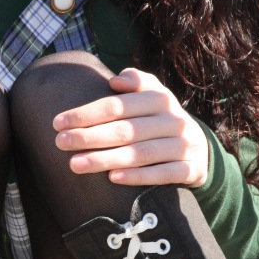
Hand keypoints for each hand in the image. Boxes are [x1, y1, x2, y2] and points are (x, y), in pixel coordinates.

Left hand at [52, 67, 208, 187]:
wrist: (201, 150)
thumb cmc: (161, 120)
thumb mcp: (153, 96)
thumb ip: (136, 82)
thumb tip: (115, 81)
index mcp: (160, 99)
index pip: (117, 106)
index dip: (86, 114)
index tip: (58, 123)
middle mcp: (174, 120)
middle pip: (125, 130)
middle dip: (89, 136)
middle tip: (60, 143)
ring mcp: (185, 145)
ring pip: (141, 153)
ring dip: (105, 159)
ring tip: (75, 164)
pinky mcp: (191, 169)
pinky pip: (163, 174)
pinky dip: (138, 176)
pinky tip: (112, 178)